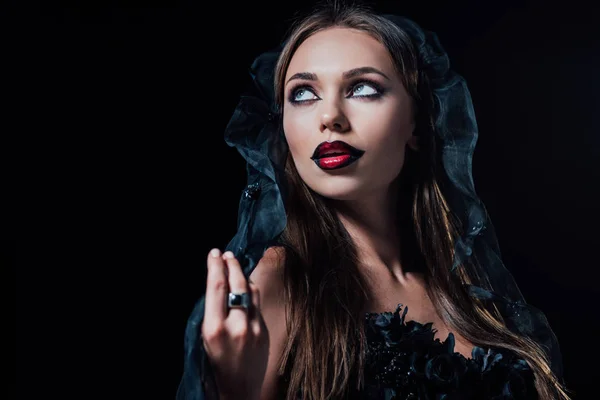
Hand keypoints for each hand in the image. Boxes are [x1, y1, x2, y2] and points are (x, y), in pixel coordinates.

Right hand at [201, 249, 268, 399]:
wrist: (238, 393)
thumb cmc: (213, 368)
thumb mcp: (203, 340)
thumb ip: (211, 314)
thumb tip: (218, 285)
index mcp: (214, 330)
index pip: (216, 288)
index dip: (215, 266)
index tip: (214, 253)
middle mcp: (236, 326)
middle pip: (236, 284)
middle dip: (231, 264)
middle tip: (227, 254)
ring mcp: (254, 329)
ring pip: (251, 291)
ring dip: (243, 275)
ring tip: (235, 264)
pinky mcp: (265, 332)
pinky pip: (257, 304)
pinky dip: (250, 291)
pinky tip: (245, 286)